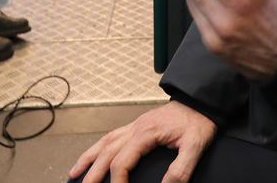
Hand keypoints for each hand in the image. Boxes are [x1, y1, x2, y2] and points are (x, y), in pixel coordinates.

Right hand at [69, 101, 216, 182]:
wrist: (201, 101)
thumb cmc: (199, 121)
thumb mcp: (195, 147)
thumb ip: (180, 169)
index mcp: (146, 133)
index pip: (122, 160)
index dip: (117, 180)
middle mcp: (136, 127)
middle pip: (107, 152)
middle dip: (92, 172)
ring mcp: (135, 125)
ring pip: (105, 142)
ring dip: (88, 157)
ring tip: (74, 172)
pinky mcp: (138, 125)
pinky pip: (112, 135)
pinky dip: (99, 147)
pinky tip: (94, 154)